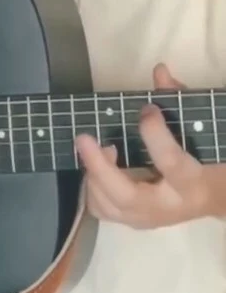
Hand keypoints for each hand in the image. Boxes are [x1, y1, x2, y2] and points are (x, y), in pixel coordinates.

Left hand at [76, 63, 225, 229]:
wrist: (209, 198)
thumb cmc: (203, 156)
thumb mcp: (198, 129)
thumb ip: (179, 101)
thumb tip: (159, 71)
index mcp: (192, 182)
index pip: (171, 162)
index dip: (155, 134)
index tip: (146, 108)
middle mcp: (168, 207)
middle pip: (127, 196)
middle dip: (100, 167)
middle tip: (84, 137)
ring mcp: (147, 219)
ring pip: (109, 206)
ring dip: (94, 174)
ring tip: (97, 148)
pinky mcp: (132, 222)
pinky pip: (102, 209)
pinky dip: (92, 187)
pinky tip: (99, 165)